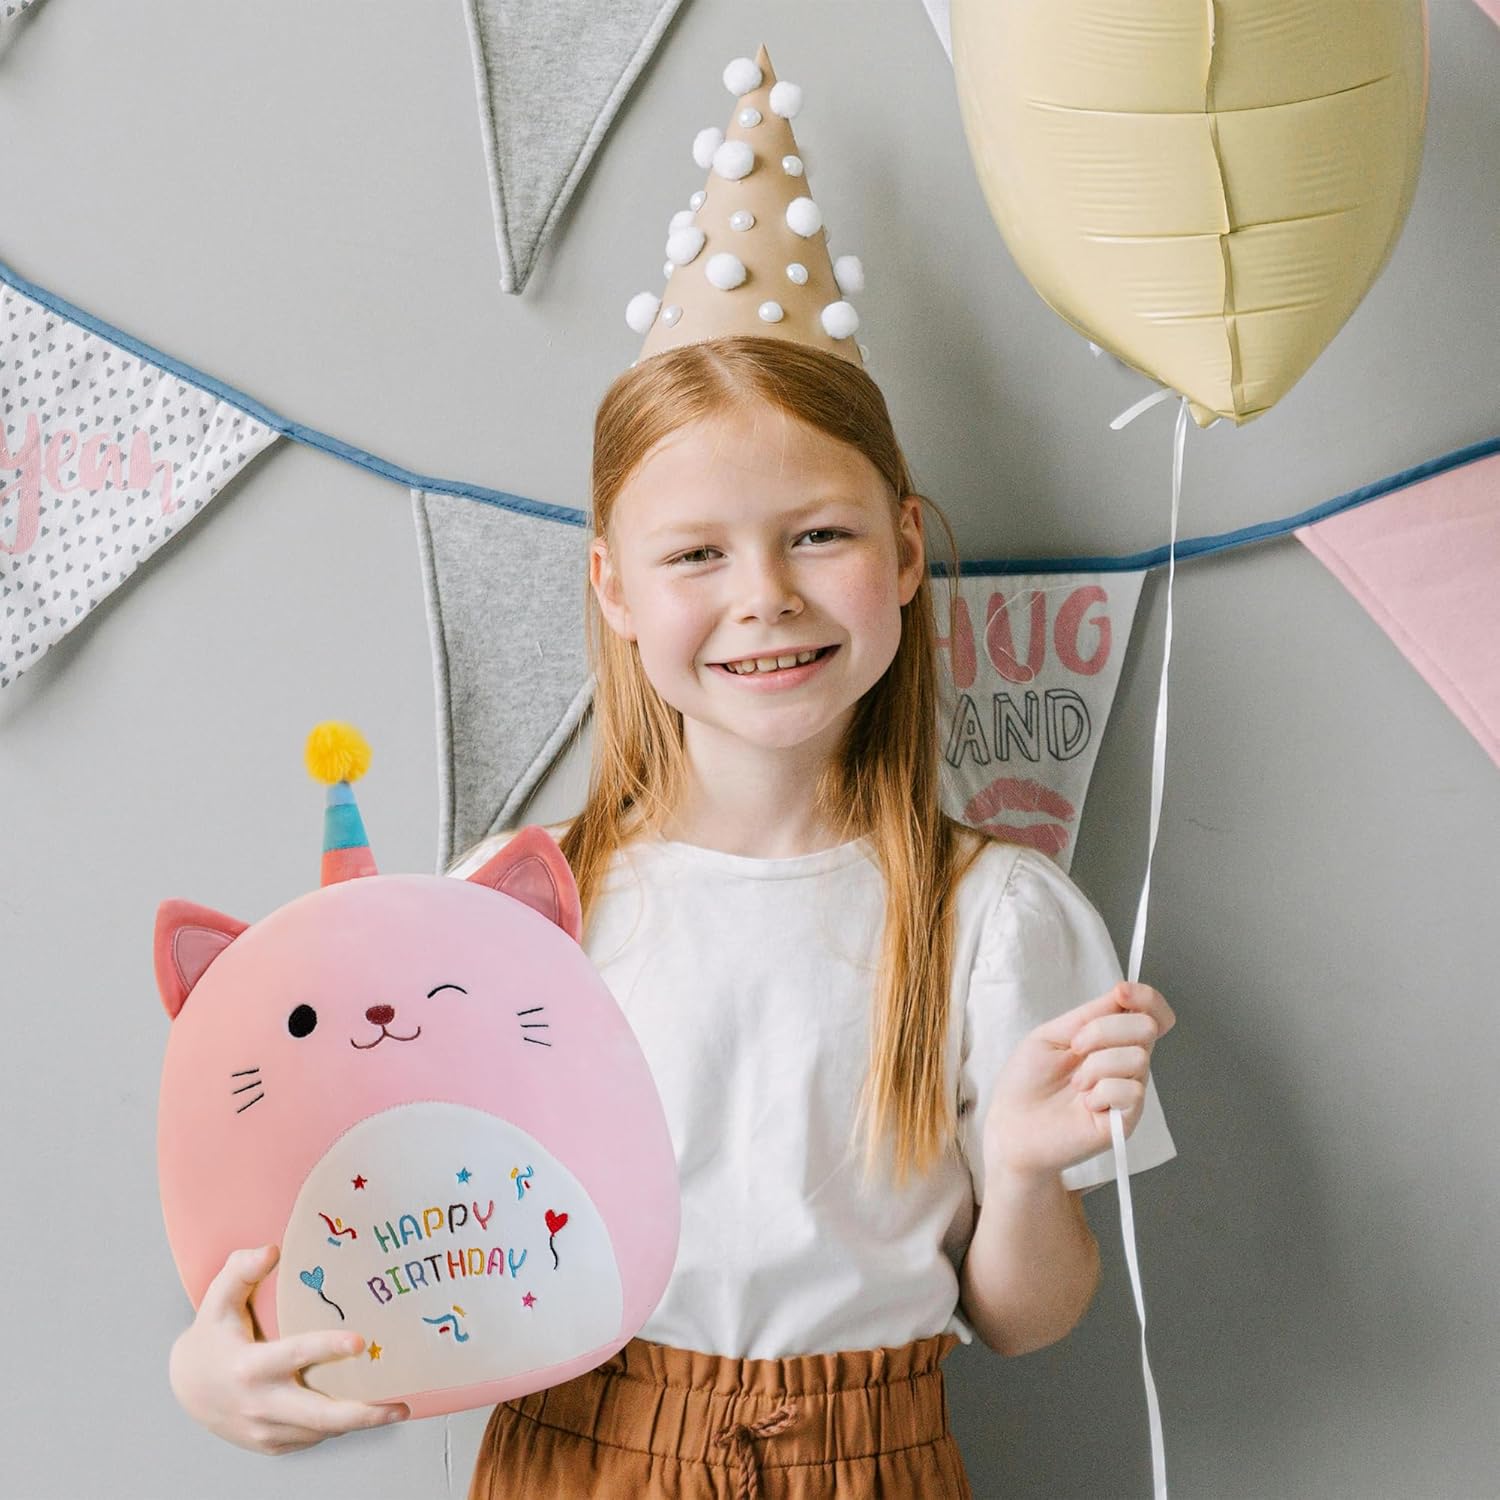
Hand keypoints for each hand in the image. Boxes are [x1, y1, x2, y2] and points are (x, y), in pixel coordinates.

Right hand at [168, 1243, 408, 1454]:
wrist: (187, 1388)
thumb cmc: (212, 1336)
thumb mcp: (218, 1300)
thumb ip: (242, 1270)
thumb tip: (273, 1250)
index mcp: (249, 1366)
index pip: (294, 1355)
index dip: (328, 1348)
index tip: (361, 1342)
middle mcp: (259, 1403)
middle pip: (318, 1416)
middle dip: (363, 1414)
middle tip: (401, 1407)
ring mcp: (265, 1430)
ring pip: (321, 1431)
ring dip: (358, 1421)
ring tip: (395, 1407)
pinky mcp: (271, 1444)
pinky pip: (313, 1438)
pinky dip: (338, 1427)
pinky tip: (362, 1410)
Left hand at [983, 980, 1175, 1180]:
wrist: (1011, 1125)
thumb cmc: (1027, 1082)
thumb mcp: (1053, 1035)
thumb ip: (1090, 1015)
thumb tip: (1122, 992)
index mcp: (1110, 1040)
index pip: (1150, 1012)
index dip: (1145, 997)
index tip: (1120, 992)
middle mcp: (1125, 1063)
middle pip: (1146, 1026)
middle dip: (1103, 1030)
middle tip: (1075, 1049)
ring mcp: (1128, 1092)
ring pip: (1136, 1058)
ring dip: (1095, 1066)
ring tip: (1076, 1084)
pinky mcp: (1127, 1120)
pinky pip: (1129, 1091)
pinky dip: (1100, 1093)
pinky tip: (1085, 1104)